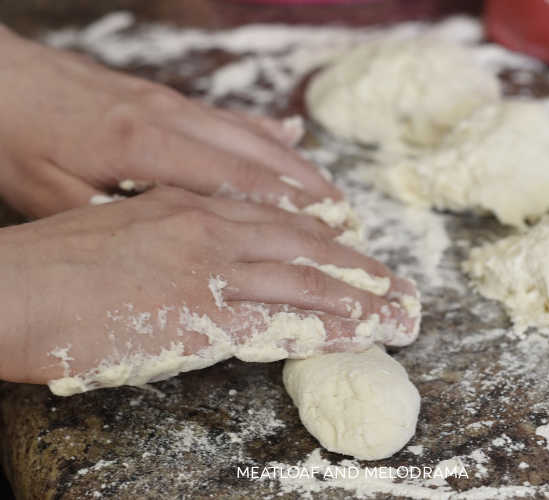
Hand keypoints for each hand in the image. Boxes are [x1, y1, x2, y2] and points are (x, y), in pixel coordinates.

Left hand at [0, 27, 339, 218]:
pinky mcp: (168, 99)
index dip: (287, 213)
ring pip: (253, 138)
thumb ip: (119, 218)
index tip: (326, 235)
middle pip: (258, 161)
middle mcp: (172, 121)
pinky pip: (231, 117)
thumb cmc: (17, 142)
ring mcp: (174, 106)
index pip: (236, 185)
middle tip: (349, 226)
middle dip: (310, 196)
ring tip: (336, 198)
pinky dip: (267, 133)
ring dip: (299, 169)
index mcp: (145, 149)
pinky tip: (293, 136)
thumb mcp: (53, 195)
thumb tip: (167, 249)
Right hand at [0, 187, 418, 386]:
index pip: (281, 222)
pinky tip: (358, 336)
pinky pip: (279, 323)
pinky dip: (325, 329)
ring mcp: (210, 270)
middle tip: (400, 286)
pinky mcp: (201, 316)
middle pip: (307, 248)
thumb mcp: (128, 227)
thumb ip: (177, 231)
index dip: (327, 241)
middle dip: (360, 270)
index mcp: (194, 206)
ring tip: (399, 315)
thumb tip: (213, 251)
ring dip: (360, 302)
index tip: (358, 255)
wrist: (11, 288)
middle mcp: (211, 229)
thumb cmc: (59, 265)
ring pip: (305, 283)